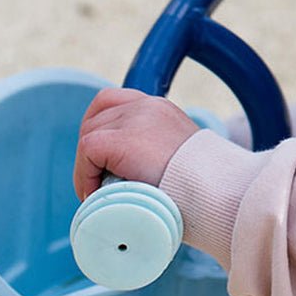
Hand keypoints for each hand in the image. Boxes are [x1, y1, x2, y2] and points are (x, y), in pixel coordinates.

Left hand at [74, 88, 198, 199]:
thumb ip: (154, 150)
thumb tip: (129, 173)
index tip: (103, 160)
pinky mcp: (121, 138)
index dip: (100, 127)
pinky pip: (86, 150)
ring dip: (87, 166)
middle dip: (91, 152)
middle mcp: (147, 105)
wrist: (211, 190)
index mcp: (160, 108)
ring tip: (98, 193)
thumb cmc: (196, 185)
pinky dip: (84, 175)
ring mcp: (135, 118)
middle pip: (95, 118)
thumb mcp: (177, 155)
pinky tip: (96, 194)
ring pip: (88, 135)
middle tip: (99, 182)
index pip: (112, 101)